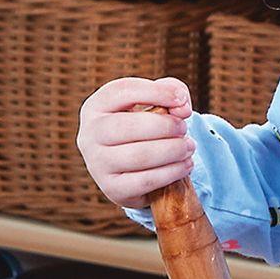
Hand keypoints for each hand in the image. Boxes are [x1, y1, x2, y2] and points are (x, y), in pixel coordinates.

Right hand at [77, 76, 198, 207]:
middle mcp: (90, 134)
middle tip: (184, 129)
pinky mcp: (112, 188)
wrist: (129, 166)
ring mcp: (97, 164)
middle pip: (129, 126)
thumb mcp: (154, 100)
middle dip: (165, 126)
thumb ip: (171, 90)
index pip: (123, 91)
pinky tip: (185, 165)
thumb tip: (182, 108)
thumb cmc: (143, 125)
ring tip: (189, 147)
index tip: (181, 101)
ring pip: (139, 156)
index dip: (156, 93)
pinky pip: (145, 181)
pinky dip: (171, 172)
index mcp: (96, 106)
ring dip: (172, 150)